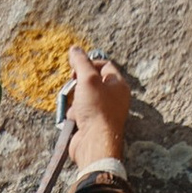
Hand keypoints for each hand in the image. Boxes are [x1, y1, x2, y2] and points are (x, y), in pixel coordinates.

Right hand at [65, 43, 129, 166]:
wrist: (94, 143)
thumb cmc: (97, 110)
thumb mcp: (87, 79)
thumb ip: (81, 62)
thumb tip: (75, 49)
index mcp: (118, 85)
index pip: (104, 66)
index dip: (88, 64)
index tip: (75, 68)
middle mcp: (113, 98)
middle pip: (91, 82)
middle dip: (78, 84)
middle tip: (74, 87)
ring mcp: (102, 113)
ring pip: (82, 98)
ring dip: (74, 101)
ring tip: (76, 108)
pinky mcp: (91, 125)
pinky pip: (78, 113)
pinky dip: (73, 115)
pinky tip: (74, 120)